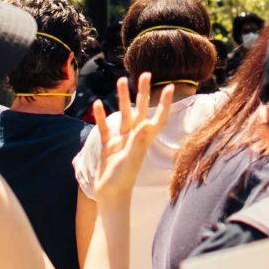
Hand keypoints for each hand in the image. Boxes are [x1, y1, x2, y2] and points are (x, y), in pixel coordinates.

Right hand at [92, 73, 173, 205]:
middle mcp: (134, 136)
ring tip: (120, 80)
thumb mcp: (130, 160)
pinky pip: (105, 127)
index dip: (164, 104)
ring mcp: (121, 139)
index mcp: (144, 140)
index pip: (157, 118)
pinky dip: (101, 116)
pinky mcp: (108, 144)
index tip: (170, 87)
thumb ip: (137, 142)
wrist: (110, 195)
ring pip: (123, 114)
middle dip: (143, 93)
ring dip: (122, 98)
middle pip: (141, 110)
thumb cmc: (123, 180)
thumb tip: (145, 124)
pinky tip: (97, 104)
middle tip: (146, 74)